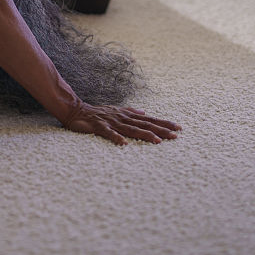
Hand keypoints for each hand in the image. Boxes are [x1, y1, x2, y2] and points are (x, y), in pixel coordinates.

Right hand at [62, 102, 181, 144]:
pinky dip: (117, 138)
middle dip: (161, 130)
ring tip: (158, 141)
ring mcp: (111, 122)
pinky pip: (109, 133)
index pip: (149, 119)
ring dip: (145, 134)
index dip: (163, 123)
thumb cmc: (96, 113)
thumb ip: (131, 111)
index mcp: (127, 115)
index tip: (178, 128)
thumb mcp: (116, 110)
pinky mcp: (100, 127)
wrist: (75, 110)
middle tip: (175, 136)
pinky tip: (125, 144)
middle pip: (144, 124)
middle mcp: (122, 118)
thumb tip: (144, 112)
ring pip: (131, 129)